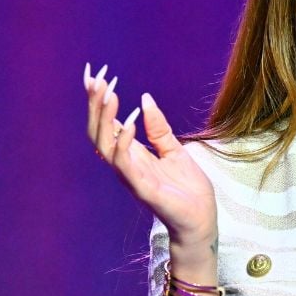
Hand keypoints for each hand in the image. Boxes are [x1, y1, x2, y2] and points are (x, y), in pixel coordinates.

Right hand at [84, 64, 217, 256]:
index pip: (107, 124)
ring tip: (110, 94)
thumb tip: (145, 98)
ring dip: (105, 119)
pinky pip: (125, 164)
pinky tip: (130, 123)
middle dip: (95, 105)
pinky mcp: (142, 188)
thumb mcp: (175, 150)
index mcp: (132, 155)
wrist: (202, 220)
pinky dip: (124, 142)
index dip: (98, 101)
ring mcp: (131, 177)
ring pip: (104, 145)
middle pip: (98, 132)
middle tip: (97, 79)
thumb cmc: (188, 190)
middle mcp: (125, 165)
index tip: (94, 75)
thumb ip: (159, 128)